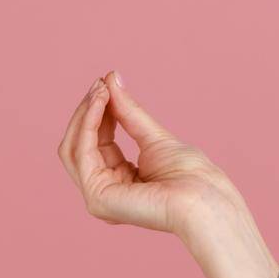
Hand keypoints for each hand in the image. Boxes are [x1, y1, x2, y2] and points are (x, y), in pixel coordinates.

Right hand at [57, 71, 243, 239]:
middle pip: (79, 145)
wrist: (205, 199)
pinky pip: (82, 154)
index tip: (103, 83)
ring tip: (100, 90)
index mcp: (120, 180)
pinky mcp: (97, 198)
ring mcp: (98, 197)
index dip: (98, 112)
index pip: (96, 142)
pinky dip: (88, 125)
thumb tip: (110, 78)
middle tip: (100, 83)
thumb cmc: (191, 175)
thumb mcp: (154, 137)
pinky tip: (100, 104)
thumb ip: (128, 112)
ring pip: (73, 148)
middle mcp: (104, 191)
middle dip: (88, 111)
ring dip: (85, 115)